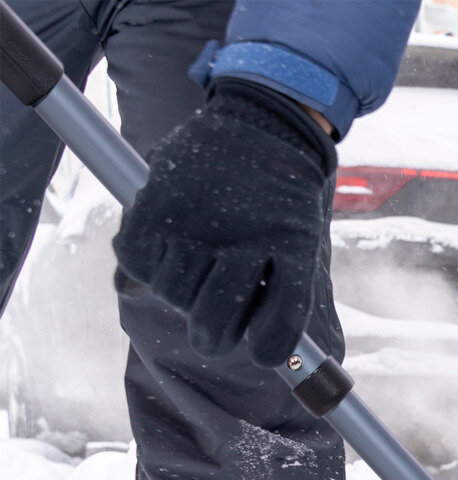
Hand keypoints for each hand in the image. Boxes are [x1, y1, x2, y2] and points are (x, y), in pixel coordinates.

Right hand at [114, 79, 335, 368]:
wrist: (263, 123)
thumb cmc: (281, 198)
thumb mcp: (295, 239)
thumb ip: (277, 294)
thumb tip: (254, 350)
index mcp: (293, 250)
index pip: (280, 326)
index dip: (270, 350)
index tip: (262, 352)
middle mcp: (247, 238)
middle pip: (216, 324)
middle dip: (212, 339)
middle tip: (212, 334)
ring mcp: (202, 222)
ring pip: (175, 297)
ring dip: (177, 299)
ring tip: (189, 277)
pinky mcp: (160, 204)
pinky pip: (136, 263)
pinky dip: (137, 273)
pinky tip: (156, 260)